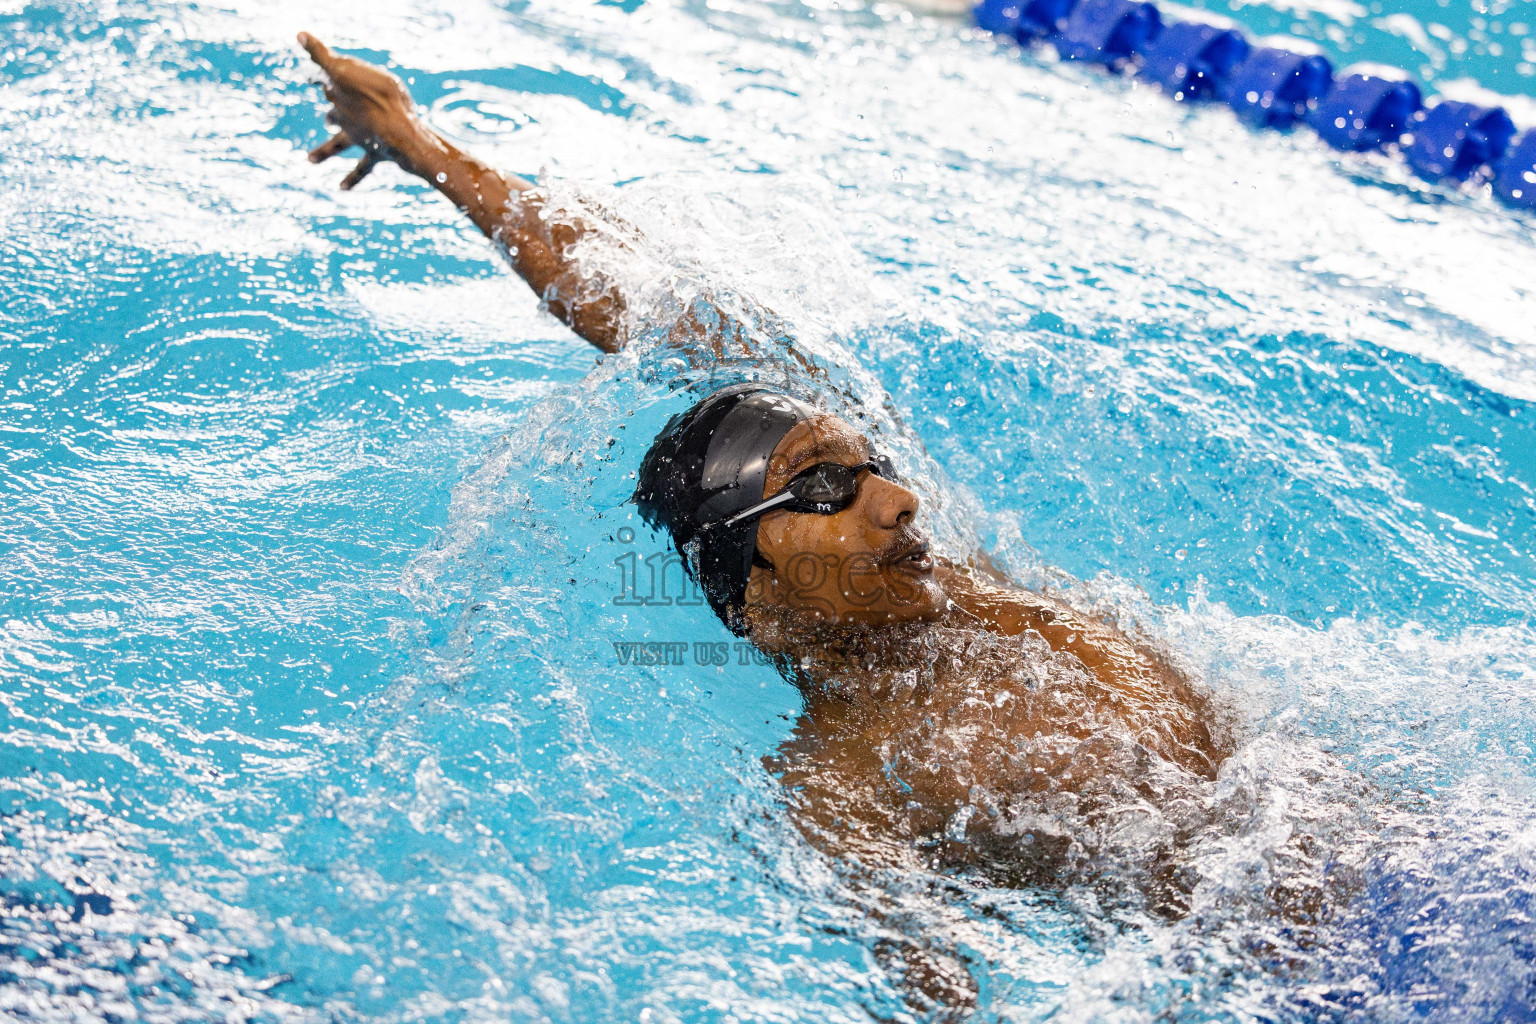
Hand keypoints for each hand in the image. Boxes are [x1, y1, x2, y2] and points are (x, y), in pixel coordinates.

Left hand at [298, 32, 423, 188]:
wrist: (401, 133)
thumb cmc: (384, 99)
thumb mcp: (356, 69)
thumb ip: (328, 57)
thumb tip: (300, 36)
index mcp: (342, 96)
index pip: (325, 81)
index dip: (318, 76)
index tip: (310, 76)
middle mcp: (346, 118)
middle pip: (333, 115)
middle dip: (330, 115)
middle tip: (326, 119)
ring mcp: (359, 138)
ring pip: (338, 144)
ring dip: (324, 150)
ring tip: (309, 160)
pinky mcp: (373, 154)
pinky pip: (361, 169)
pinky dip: (350, 179)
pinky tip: (340, 188)